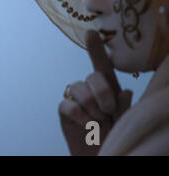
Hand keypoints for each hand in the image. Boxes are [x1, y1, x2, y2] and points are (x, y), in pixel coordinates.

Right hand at [58, 31, 132, 155]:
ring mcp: (76, 100)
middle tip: (109, 112)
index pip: (102, 66)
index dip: (96, 49)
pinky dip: (80, 115)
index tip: (91, 32)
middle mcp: (90, 91)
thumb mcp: (125, 121)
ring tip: (98, 121)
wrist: (97, 156)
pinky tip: (86, 125)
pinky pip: (68, 104)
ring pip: (79, 88)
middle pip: (93, 76)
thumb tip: (124, 91)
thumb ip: (124, 106)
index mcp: (108, 90)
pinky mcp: (65, 112)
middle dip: (104, 93)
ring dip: (92, 106)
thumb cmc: (114, 137)